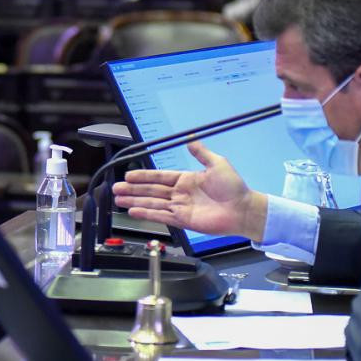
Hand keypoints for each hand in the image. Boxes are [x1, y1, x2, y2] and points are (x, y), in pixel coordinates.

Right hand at [112, 141, 267, 240]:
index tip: (128, 174)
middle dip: (133, 189)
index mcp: (186, 179)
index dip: (143, 176)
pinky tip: (134, 211)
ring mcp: (180, 207)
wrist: (243, 209)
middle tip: (117, 187)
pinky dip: (147, 214)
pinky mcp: (183, 220)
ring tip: (119, 199)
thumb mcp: (217, 164)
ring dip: (135, 201)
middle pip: (151, 190)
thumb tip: (191, 139)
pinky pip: (161, 216)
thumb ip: (201, 153)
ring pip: (152, 203)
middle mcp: (180, 194)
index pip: (159, 176)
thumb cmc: (234, 187)